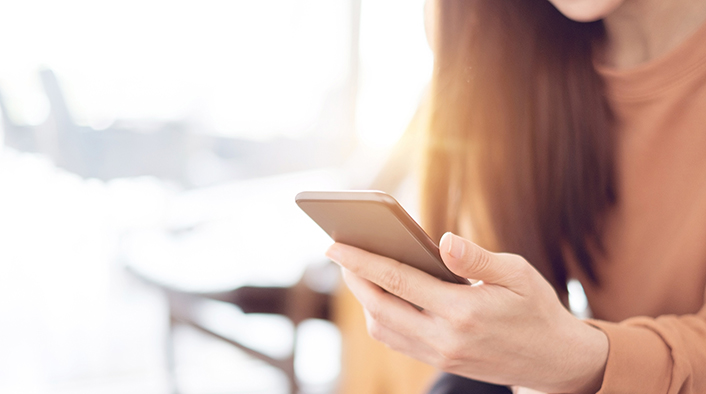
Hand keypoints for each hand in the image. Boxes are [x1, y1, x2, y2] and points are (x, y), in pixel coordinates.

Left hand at [326, 232, 607, 393]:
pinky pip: (398, 340)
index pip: (398, 281)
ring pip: (384, 328)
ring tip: (358, 272)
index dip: (362, 261)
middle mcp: (445, 337)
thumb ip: (477, 258)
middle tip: (340, 254)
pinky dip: (381, 318)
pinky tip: (382, 297)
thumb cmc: (537, 308)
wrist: (555, 361)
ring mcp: (441, 354)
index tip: (335, 245)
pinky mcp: (441, 361)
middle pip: (380, 307)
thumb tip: (444, 240)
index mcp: (462, 310)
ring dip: (365, 300)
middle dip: (354, 279)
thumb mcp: (517, 274)